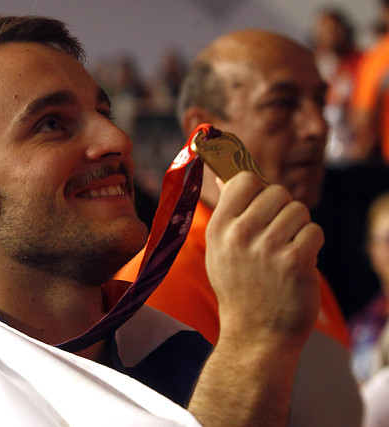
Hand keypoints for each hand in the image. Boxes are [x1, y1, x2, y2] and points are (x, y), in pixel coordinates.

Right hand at [205, 172, 322, 348]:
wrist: (256, 334)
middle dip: (283, 210)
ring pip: (299, 210)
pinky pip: (314, 231)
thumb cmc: (239, 289)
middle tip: (278, 235)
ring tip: (287, 250)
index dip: (258, 189)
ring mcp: (267, 247)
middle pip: (277, 191)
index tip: (261, 207)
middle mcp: (240, 234)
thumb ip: (227, 213)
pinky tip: (300, 262)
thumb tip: (224, 174)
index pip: (244, 180)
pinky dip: (313, 245)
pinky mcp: (294, 261)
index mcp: (219, 228)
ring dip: (300, 228)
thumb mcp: (219, 250)